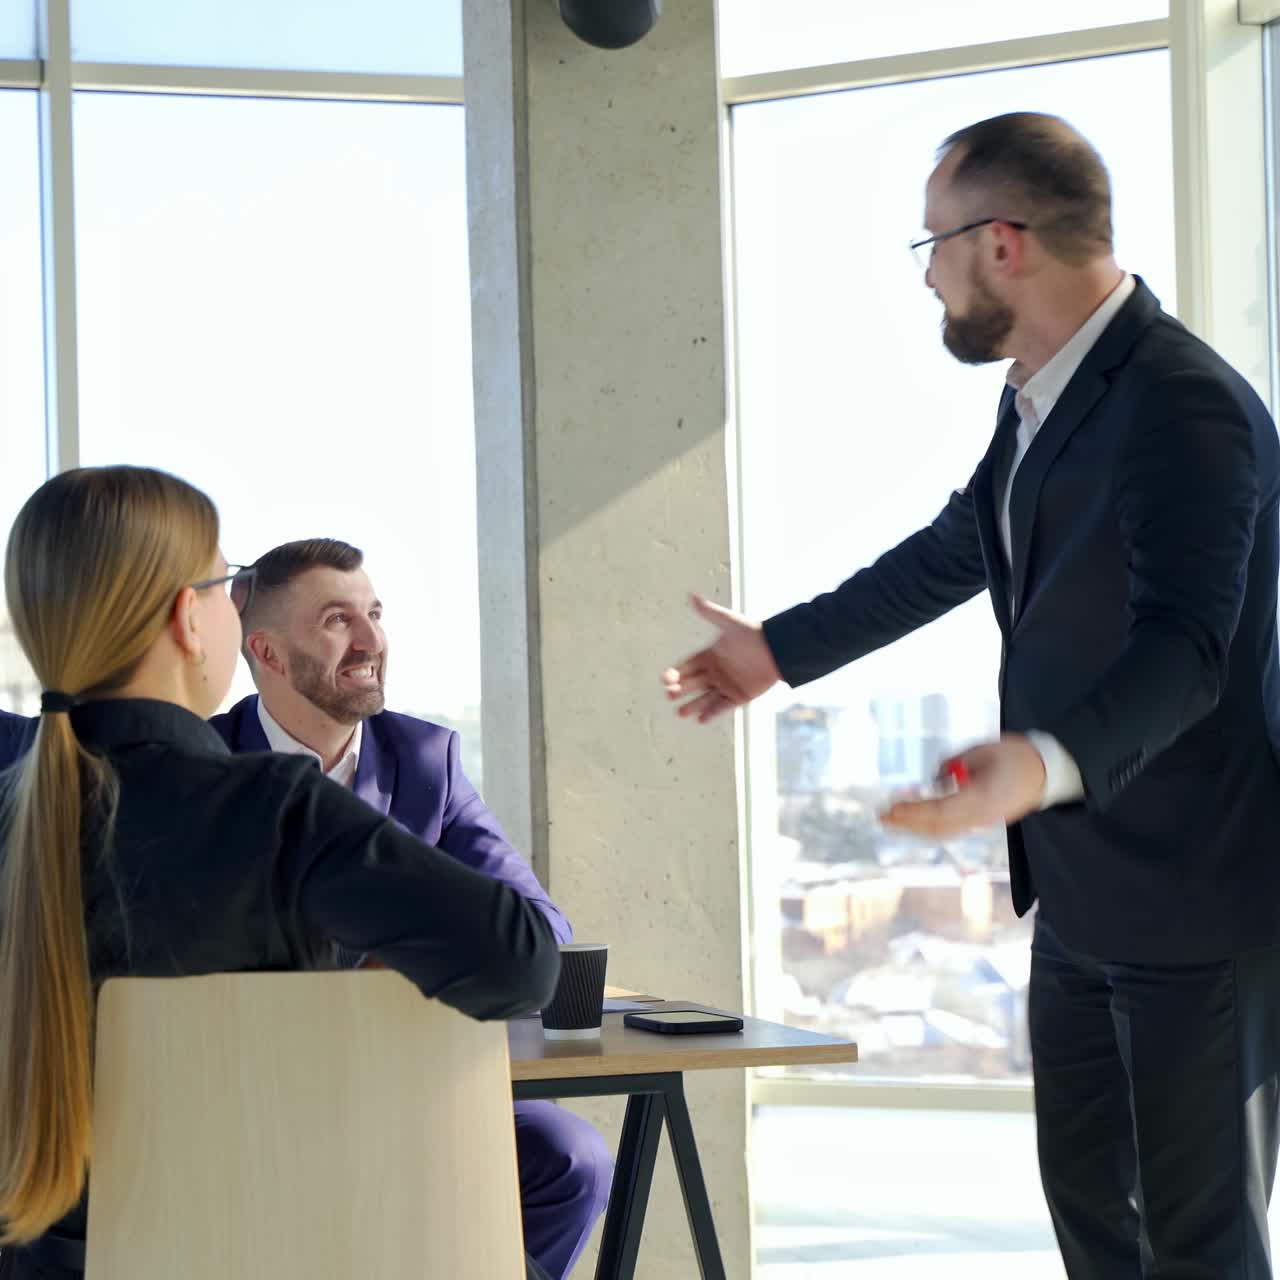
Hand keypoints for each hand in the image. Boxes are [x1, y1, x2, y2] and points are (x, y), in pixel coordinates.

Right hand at [662, 594, 781, 722]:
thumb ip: (710, 613)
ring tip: (680, 712)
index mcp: (709, 655)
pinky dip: (712, 712)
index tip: (665, 679)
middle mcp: (716, 671)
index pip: (687, 666)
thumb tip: (692, 595)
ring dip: (693, 705)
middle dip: (680, 690)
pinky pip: (722, 706)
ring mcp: (727, 685)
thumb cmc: (752, 633)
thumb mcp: (729, 622)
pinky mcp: (739, 696)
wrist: (777, 649)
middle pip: (692, 683)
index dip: (675, 673)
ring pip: (705, 697)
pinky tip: (700, 719)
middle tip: (669, 695)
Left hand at [879, 734, 1046, 836]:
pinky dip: (929, 826)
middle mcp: (981, 817)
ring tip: (892, 819)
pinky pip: (952, 828)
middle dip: (908, 823)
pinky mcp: (983, 821)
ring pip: (943, 831)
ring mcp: (983, 822)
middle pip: (938, 827)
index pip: (939, 812)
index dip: (913, 811)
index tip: (892, 806)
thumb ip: (954, 764)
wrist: (1046, 773)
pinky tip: (915, 820)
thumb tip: (934, 778)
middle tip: (882, 816)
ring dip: (916, 827)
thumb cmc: (1015, 756)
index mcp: (981, 799)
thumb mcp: (982, 750)